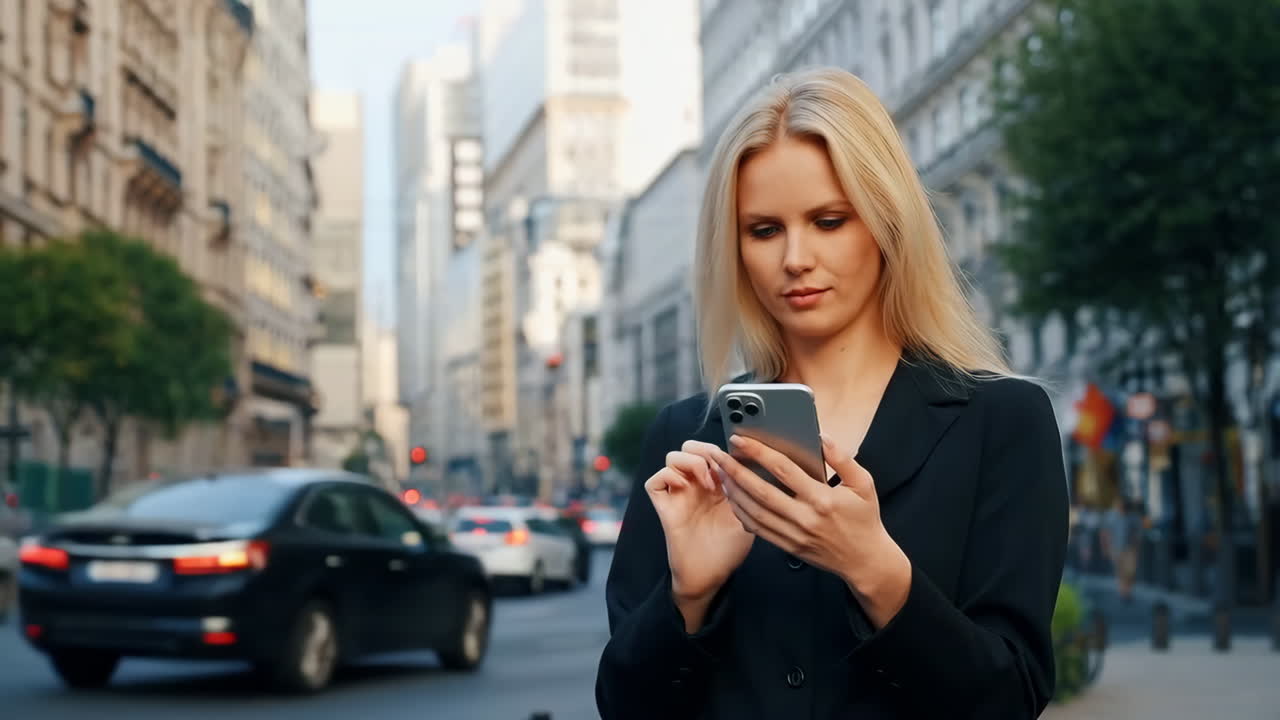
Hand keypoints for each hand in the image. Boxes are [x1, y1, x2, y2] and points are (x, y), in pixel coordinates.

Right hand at [645, 440, 754, 619]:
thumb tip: (755, 466)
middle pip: (690, 446)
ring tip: (709, 484)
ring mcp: (678, 494)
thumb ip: (748, 491)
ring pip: (673, 457)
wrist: (710, 576)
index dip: (723, 448)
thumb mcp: (748, 515)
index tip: (738, 460)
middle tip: (720, 469)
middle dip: (705, 450)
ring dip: (692, 464)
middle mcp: (695, 485)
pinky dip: (669, 477)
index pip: (713, 450)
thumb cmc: (729, 549)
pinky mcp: (664, 506)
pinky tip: (686, 489)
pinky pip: (655, 480)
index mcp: (715, 484)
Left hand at [689, 433, 911, 628]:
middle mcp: (804, 518)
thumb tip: (820, 437)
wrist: (865, 560)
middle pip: (761, 491)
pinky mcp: (788, 546)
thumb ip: (842, 458)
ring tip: (720, 473)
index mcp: (822, 499)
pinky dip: (742, 514)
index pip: (784, 470)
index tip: (740, 439)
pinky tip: (733, 499)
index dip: (759, 452)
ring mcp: (794, 534)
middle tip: (719, 455)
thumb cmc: (864, 518)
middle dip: (736, 471)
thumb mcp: (863, 484)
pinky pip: (758, 529)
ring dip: (734, 491)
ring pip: (754, 512)